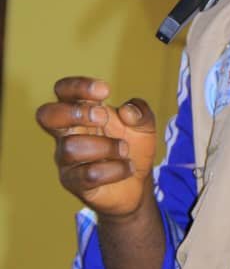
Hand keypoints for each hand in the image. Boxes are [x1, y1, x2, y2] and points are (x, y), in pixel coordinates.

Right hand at [36, 77, 156, 217]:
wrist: (138, 183)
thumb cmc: (133, 147)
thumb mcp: (145, 126)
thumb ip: (141, 112)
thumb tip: (127, 111)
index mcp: (80, 112)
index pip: (63, 91)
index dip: (77, 86)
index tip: (105, 91)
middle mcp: (67, 133)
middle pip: (46, 115)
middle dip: (75, 113)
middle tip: (103, 118)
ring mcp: (67, 159)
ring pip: (72, 148)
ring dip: (106, 147)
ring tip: (124, 150)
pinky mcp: (74, 182)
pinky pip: (88, 175)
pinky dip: (115, 170)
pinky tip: (127, 168)